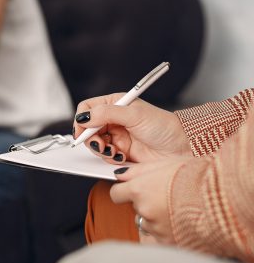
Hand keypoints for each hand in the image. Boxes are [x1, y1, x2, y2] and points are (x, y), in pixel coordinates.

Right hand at [73, 93, 190, 163]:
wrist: (181, 148)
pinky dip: (109, 158)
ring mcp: (116, 136)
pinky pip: (104, 156)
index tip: (82, 131)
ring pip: (94, 143)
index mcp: (115, 104)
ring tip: (114, 152)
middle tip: (101, 144)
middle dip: (92, 138)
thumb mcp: (134, 115)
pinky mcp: (120, 151)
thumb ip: (106, 114)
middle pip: (87, 128)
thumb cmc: (163, 126)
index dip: (82, 119)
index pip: (87, 108)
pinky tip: (121, 156)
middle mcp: (113, 119)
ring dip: (101, 150)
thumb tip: (84, 117)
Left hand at [110, 156, 192, 243]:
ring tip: (177, 209)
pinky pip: (162, 238)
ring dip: (157, 219)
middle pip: (135, 209)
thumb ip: (138, 170)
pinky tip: (182, 222)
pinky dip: (169, 232)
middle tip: (166, 196)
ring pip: (149, 224)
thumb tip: (119, 174)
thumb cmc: (197, 176)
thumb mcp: (164, 164)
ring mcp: (158, 229)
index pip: (116, 194)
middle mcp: (145, 211)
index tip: (130, 191)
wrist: (224, 197)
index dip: (123, 192)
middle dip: (145, 203)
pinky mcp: (171, 243)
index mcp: (140, 190)